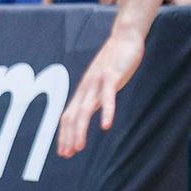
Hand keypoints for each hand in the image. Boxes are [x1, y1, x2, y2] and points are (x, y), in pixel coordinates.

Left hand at [57, 31, 144, 156]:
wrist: (125, 36)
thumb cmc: (116, 60)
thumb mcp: (103, 81)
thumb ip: (97, 95)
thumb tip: (91, 110)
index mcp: (84, 90)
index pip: (68, 115)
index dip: (65, 134)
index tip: (65, 152)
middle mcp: (87, 87)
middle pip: (72, 115)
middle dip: (68, 136)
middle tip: (68, 154)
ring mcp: (98, 81)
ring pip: (84, 109)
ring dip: (80, 130)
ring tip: (79, 147)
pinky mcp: (112, 76)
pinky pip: (108, 97)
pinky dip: (106, 112)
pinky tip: (106, 126)